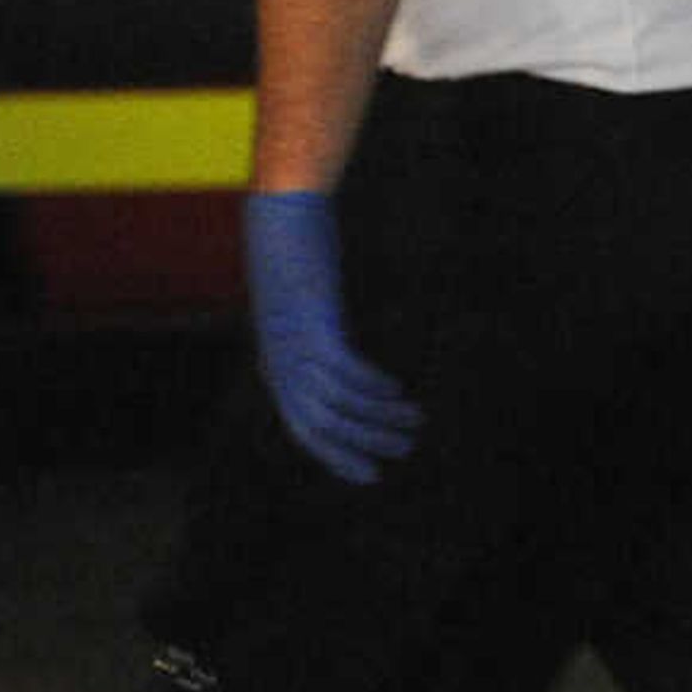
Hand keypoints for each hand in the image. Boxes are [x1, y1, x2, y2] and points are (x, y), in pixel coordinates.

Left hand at [242, 190, 419, 483]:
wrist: (280, 216)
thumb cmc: (294, 258)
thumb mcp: (303, 307)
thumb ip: (317, 334)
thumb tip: (339, 353)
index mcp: (276, 366)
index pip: (304, 430)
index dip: (337, 456)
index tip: (370, 474)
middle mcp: (280, 364)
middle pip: (320, 426)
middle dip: (362, 445)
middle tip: (403, 451)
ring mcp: (293, 346)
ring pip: (335, 404)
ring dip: (377, 417)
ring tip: (415, 421)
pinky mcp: (311, 326)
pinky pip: (343, 371)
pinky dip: (371, 385)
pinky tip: (397, 387)